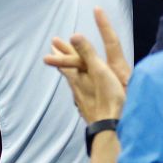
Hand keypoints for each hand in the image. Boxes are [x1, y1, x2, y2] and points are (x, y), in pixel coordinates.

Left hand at [44, 8, 129, 123]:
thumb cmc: (107, 97)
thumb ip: (87, 54)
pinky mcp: (88, 108)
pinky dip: (77, 84)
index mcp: (78, 76)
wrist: (109, 127)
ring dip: (68, 70)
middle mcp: (76, 87)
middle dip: (61, 58)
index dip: (62, 49)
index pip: (67, 59)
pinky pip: (79, 92)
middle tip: (53, 50)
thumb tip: (74, 35)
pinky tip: (80, 88)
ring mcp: (81, 99)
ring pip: (72, 81)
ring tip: (65, 67)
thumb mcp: (98, 71)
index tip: (54, 41)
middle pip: (67, 70)